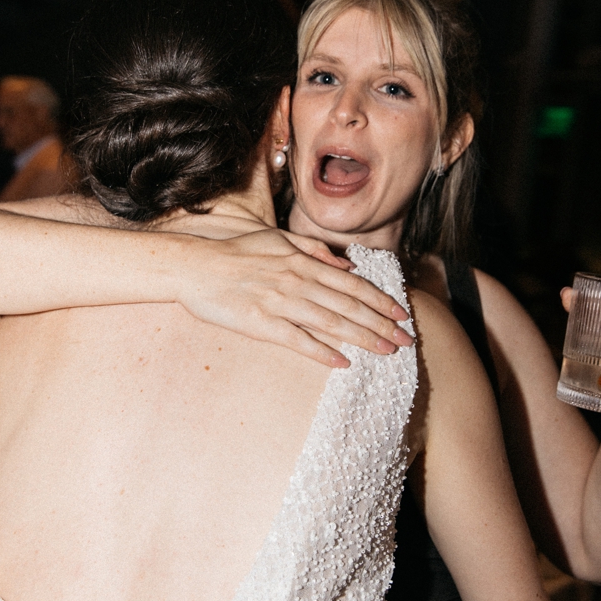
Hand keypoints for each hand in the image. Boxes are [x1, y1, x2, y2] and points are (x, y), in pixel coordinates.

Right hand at [182, 230, 414, 367]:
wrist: (193, 267)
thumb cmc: (233, 253)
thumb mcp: (276, 239)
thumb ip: (312, 249)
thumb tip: (346, 264)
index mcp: (302, 262)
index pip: (351, 284)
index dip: (380, 300)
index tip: (402, 314)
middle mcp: (296, 281)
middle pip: (348, 306)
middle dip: (382, 324)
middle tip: (407, 340)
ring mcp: (279, 302)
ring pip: (331, 323)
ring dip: (362, 338)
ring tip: (386, 351)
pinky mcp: (260, 323)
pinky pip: (297, 340)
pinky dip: (321, 351)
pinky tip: (342, 362)